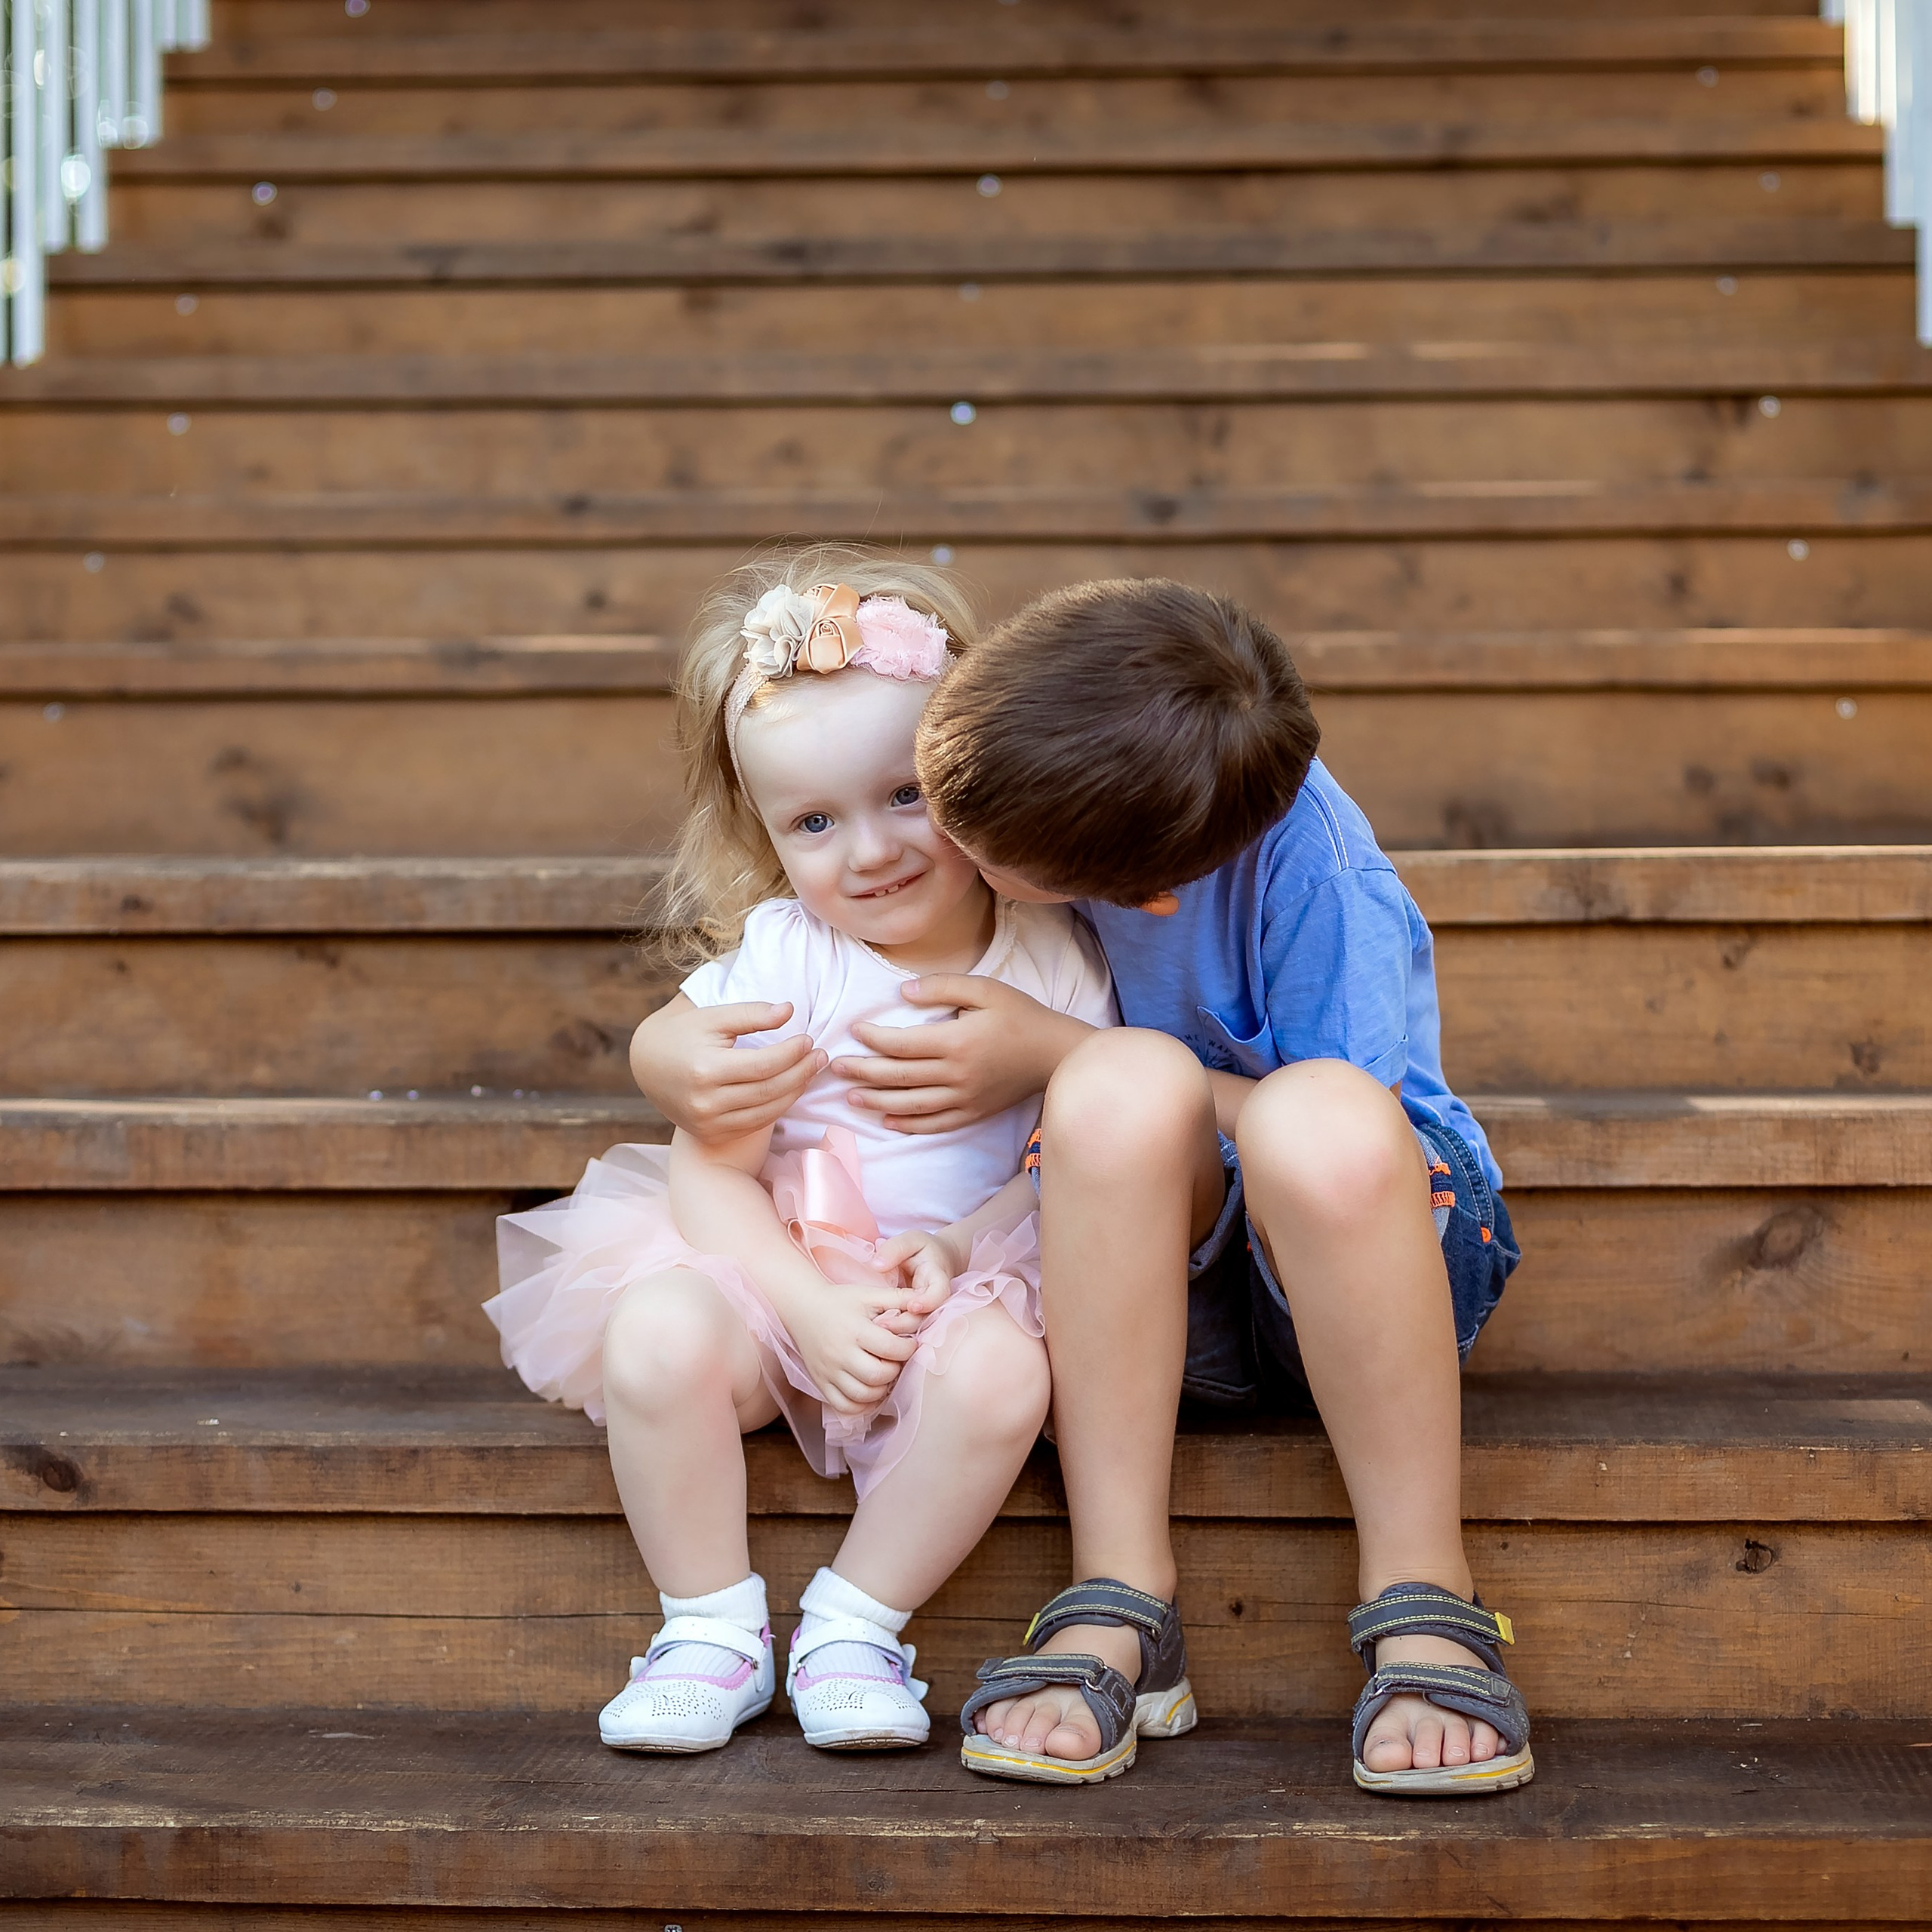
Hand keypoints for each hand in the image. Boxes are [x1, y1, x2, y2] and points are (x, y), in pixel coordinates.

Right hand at [629, 996, 826, 1142]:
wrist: (647, 1065)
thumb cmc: (684, 1034)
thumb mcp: (713, 1017)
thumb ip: (751, 1013)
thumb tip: (789, 1011)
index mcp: (705, 1070)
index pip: (763, 1065)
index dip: (792, 1053)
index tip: (808, 1039)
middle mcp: (705, 1103)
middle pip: (769, 1091)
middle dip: (801, 1073)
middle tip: (821, 1056)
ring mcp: (708, 1123)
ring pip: (767, 1111)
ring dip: (796, 1091)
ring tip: (812, 1070)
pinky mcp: (711, 1134)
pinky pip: (755, 1124)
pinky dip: (778, 1107)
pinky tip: (791, 1088)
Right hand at [785, 1270, 919, 1415]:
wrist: (803, 1309)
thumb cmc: (840, 1301)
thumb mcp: (868, 1294)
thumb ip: (898, 1298)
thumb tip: (926, 1303)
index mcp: (854, 1330)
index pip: (890, 1348)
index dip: (908, 1348)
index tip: (910, 1344)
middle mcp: (839, 1353)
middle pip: (877, 1375)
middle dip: (894, 1371)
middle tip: (896, 1361)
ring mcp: (828, 1372)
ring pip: (862, 1395)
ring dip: (880, 1389)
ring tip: (884, 1375)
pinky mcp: (821, 1383)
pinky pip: (844, 1406)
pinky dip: (861, 1405)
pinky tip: (870, 1391)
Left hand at [831, 976, 1094, 1133]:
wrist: (1055, 1053)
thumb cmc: (1020, 1015)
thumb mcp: (985, 988)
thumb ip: (942, 986)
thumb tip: (903, 993)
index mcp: (957, 1041)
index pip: (902, 1044)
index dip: (874, 1038)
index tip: (855, 1029)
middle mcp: (956, 1074)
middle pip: (898, 1076)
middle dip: (863, 1071)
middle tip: (836, 1066)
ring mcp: (964, 1098)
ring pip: (910, 1104)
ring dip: (876, 1101)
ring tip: (851, 1096)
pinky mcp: (973, 1113)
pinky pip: (934, 1124)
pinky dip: (908, 1124)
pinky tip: (886, 1121)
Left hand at [872, 1226, 966, 1323]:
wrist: (936, 1260)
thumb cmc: (923, 1249)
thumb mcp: (910, 1240)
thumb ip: (895, 1249)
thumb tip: (877, 1266)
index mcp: (937, 1278)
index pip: (939, 1293)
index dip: (928, 1301)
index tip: (912, 1305)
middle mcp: (934, 1299)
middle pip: (925, 1317)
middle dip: (904, 1323)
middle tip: (881, 1324)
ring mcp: (926, 1311)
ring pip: (916, 1327)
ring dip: (898, 1330)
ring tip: (877, 1328)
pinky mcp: (916, 1318)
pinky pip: (908, 1329)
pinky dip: (895, 1331)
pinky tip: (878, 1331)